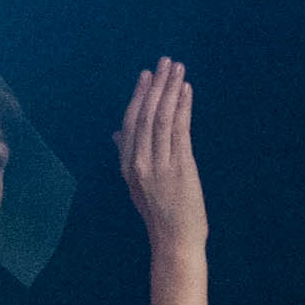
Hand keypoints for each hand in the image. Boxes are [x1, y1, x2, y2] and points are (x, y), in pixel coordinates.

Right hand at [116, 59, 206, 253]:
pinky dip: (183, 107)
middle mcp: (140, 163)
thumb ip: (127, 156)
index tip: (147, 76)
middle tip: (164, 63)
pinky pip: (179, 130)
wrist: (175, 242)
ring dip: (170, 90)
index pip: (131, 123)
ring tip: (177, 68)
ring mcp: (159, 165)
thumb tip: (117, 133)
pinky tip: (187, 90)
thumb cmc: (159, 215)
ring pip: (162, 118)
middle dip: (156, 86)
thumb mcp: (136, 186)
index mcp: (128, 166)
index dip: (138, 97)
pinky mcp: (180, 167)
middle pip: (145, 115)